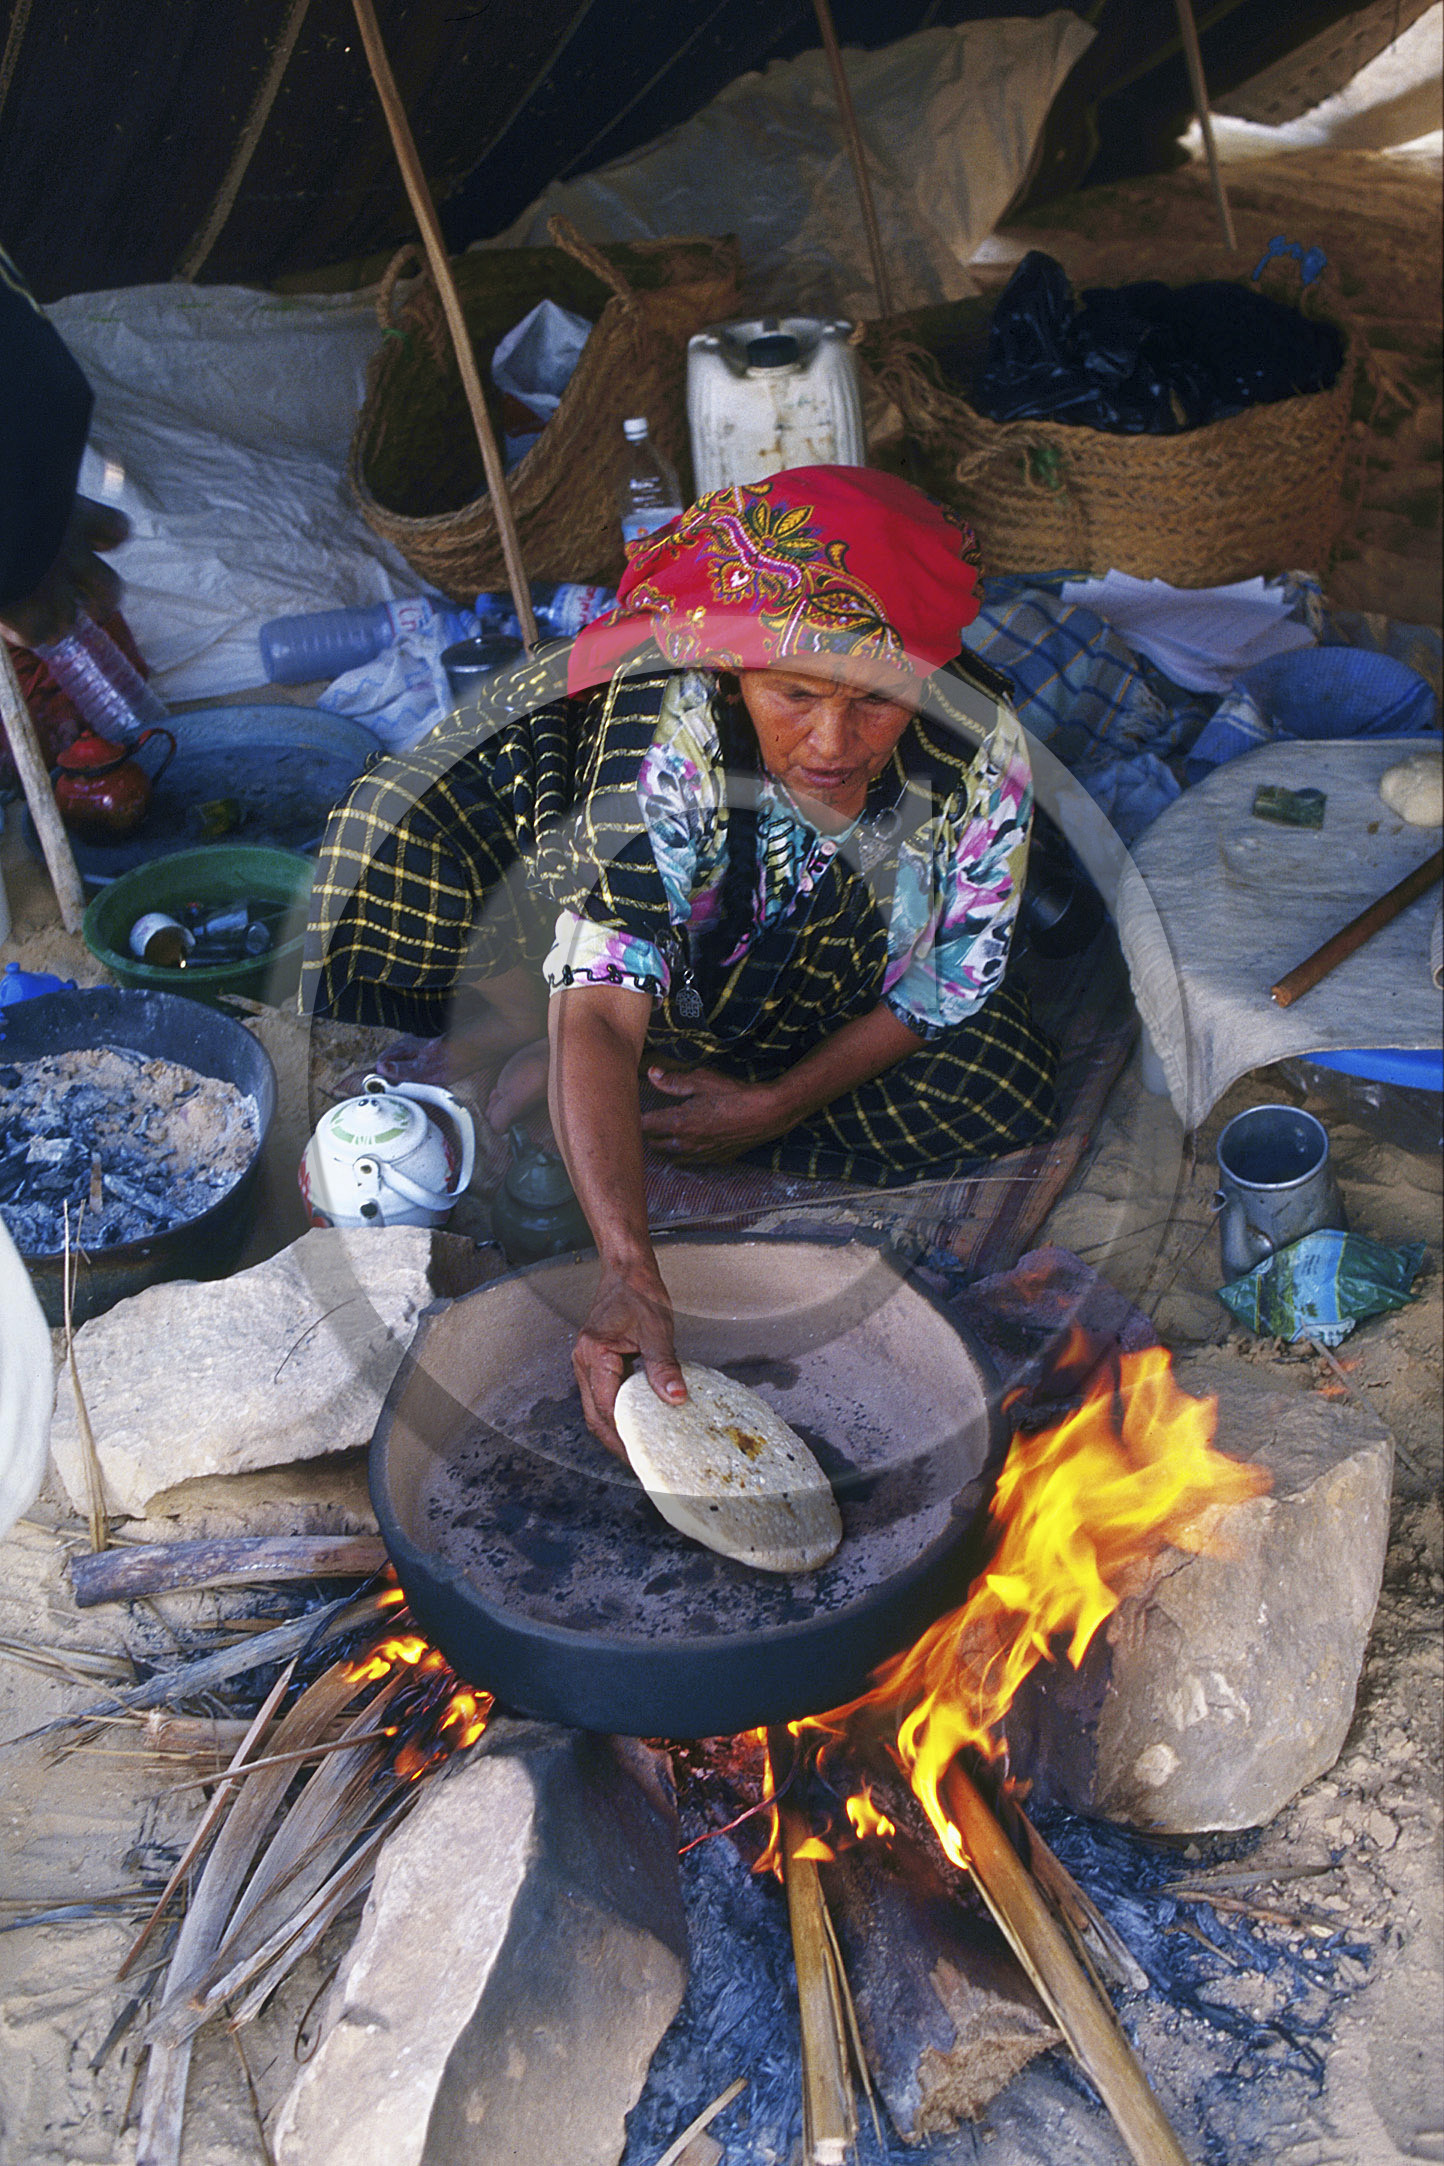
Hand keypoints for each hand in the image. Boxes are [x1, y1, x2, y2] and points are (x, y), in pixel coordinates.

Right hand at [0, 497, 130, 648]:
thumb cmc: (2, 487)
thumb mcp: (22, 481)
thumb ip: (34, 500)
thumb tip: (17, 490)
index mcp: (72, 513)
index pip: (116, 529)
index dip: (107, 538)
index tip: (94, 541)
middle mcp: (70, 553)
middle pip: (110, 589)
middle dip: (101, 601)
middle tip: (89, 605)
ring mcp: (51, 586)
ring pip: (70, 619)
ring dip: (55, 621)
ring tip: (35, 617)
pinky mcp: (28, 612)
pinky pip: (36, 636)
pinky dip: (22, 634)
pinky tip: (5, 623)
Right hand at [573, 1260, 686, 1456]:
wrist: (627, 1271)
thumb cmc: (640, 1293)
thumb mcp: (657, 1330)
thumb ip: (664, 1366)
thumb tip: (675, 1398)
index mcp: (594, 1354)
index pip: (607, 1407)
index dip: (623, 1435)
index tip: (642, 1453)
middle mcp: (583, 1361)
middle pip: (594, 1415)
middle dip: (615, 1442)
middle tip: (640, 1461)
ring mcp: (585, 1362)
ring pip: (594, 1408)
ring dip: (613, 1430)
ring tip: (638, 1448)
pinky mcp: (594, 1362)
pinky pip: (600, 1396)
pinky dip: (615, 1413)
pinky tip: (635, 1421)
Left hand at [641, 1065, 792, 1162]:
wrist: (765, 1114)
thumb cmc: (734, 1094)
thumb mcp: (702, 1080)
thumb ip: (673, 1081)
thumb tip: (652, 1073)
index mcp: (678, 1123)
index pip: (644, 1126)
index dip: (636, 1118)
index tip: (636, 1109)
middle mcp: (685, 1144)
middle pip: (653, 1145)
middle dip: (647, 1133)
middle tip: (649, 1119)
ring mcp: (699, 1155)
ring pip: (669, 1157)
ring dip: (663, 1146)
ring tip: (664, 1132)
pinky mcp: (713, 1160)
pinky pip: (689, 1161)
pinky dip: (681, 1153)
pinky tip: (686, 1141)